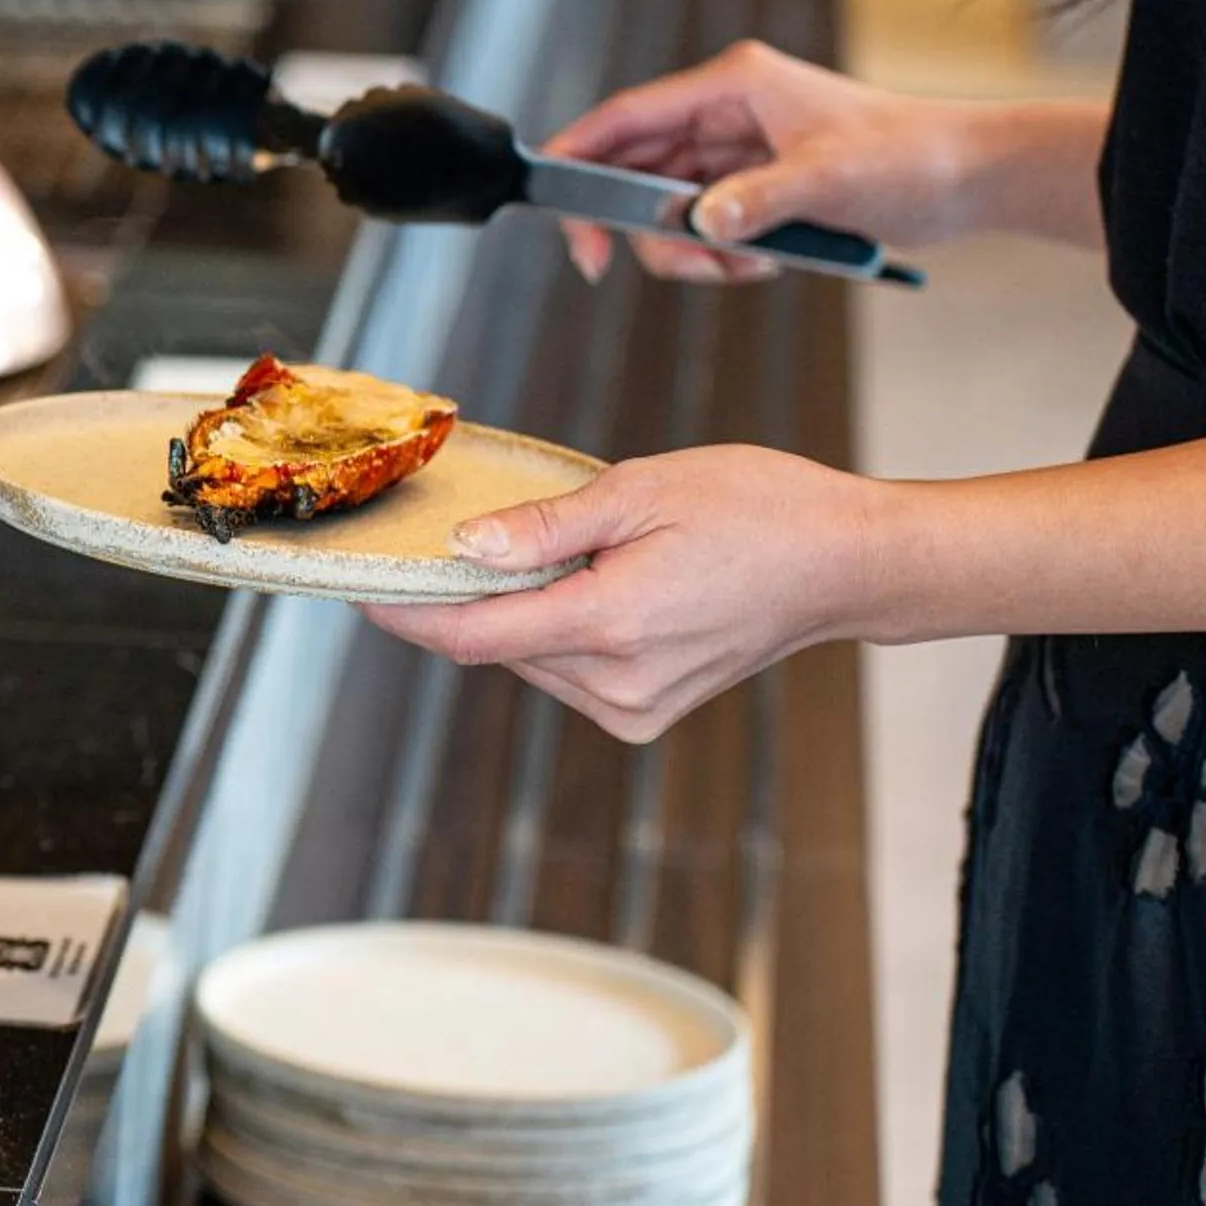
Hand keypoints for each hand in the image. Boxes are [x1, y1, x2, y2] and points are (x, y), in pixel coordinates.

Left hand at [362, 446, 889, 742]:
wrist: (845, 563)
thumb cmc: (758, 509)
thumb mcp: (642, 490)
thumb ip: (544, 528)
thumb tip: (464, 549)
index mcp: (613, 625)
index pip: (473, 636)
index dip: (406, 612)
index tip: (360, 587)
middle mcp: (618, 684)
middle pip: (495, 645)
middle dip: (468, 595)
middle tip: (462, 536)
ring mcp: (633, 708)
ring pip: (527, 659)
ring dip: (517, 611)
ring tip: (565, 551)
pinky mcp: (644, 715)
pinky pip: (564, 672)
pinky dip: (553, 630)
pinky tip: (589, 587)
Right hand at [546, 41, 988, 283]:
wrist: (967, 178)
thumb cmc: (909, 157)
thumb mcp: (830, 180)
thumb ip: (756, 202)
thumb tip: (697, 225)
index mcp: (731, 86)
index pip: (625, 118)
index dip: (577, 157)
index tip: (555, 209)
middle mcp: (724, 112)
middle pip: (633, 171)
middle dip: (635, 225)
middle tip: (629, 265)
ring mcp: (736, 150)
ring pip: (665, 207)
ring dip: (688, 250)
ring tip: (742, 265)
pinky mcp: (752, 185)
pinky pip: (702, 227)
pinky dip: (720, 255)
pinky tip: (766, 260)